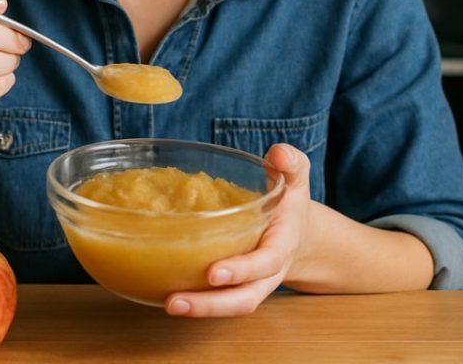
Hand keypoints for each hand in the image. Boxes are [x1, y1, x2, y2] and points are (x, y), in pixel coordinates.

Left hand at [164, 143, 311, 316]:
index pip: (265, 262)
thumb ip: (290, 163)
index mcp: (281, 245)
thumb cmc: (291, 203)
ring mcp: (250, 285)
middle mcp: (267, 273)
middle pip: (244, 299)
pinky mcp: (233, 288)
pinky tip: (163, 293)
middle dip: (211, 304)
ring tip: (168, 303)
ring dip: (198, 309)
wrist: (299, 234)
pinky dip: (195, 301)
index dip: (241, 270)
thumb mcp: (296, 178)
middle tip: (175, 301)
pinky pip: (217, 301)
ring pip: (229, 306)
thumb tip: (277, 153)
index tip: (213, 272)